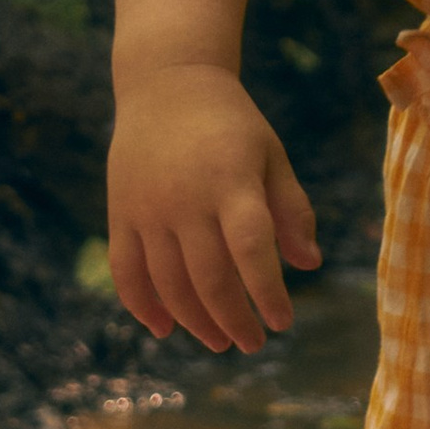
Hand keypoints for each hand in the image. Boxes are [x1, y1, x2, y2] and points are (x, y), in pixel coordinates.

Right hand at [108, 65, 320, 352]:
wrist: (166, 85)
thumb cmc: (231, 125)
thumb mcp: (272, 156)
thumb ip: (292, 209)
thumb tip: (309, 264)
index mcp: (231, 181)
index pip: (250, 249)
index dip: (267, 292)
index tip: (282, 322)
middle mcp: (186, 198)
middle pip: (209, 277)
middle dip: (233, 320)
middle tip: (252, 344)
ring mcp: (148, 207)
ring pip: (168, 282)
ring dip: (194, 321)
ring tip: (219, 340)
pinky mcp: (120, 212)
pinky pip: (126, 270)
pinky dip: (142, 305)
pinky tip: (163, 328)